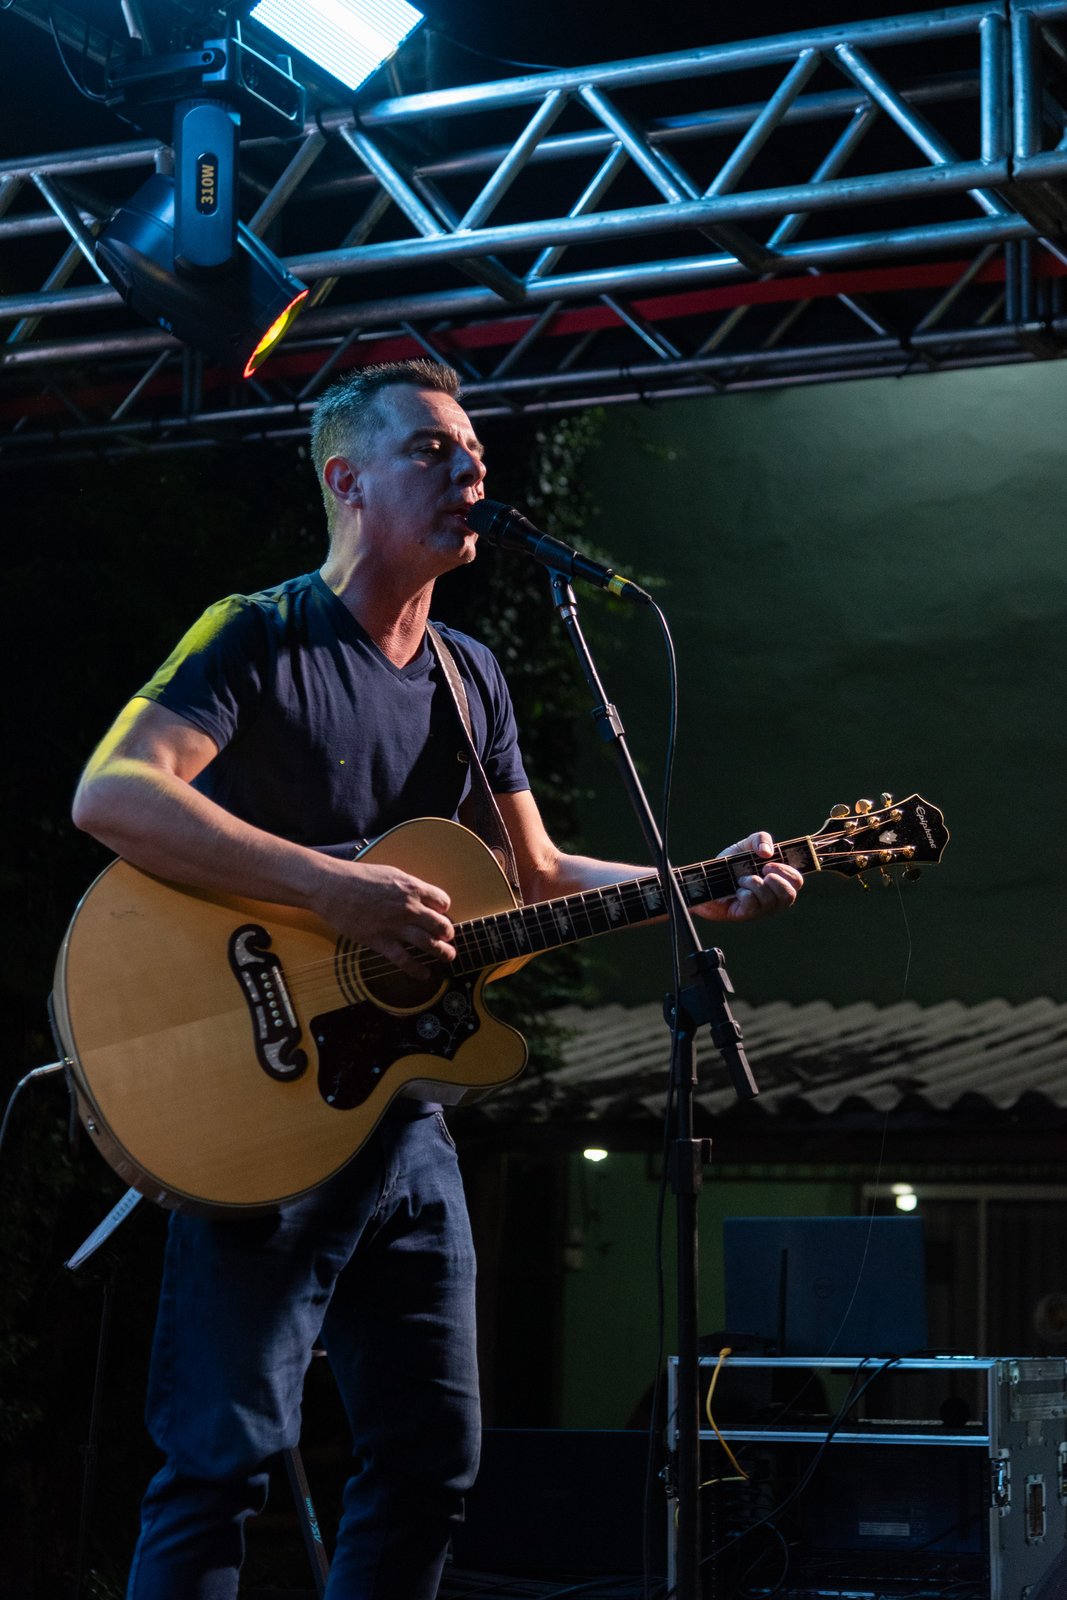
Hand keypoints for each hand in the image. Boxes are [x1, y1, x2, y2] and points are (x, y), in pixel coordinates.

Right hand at [312, 860, 454, 976]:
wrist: (332, 887)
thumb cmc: (358, 877)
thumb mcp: (390, 874)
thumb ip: (407, 887)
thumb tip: (418, 895)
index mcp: (412, 888)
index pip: (442, 902)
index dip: (444, 910)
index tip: (440, 915)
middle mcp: (409, 908)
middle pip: (441, 925)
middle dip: (448, 934)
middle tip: (448, 938)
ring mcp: (396, 926)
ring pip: (429, 944)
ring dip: (443, 953)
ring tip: (448, 957)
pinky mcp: (380, 941)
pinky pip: (404, 959)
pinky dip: (416, 969)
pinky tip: (423, 974)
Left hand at [695, 831, 803, 922]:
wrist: (706, 880)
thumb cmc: (730, 865)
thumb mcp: (745, 846)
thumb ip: (760, 839)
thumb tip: (768, 852)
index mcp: (778, 880)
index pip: (797, 881)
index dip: (787, 872)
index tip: (768, 864)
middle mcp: (774, 897)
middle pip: (789, 895)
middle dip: (775, 881)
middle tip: (760, 871)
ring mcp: (761, 909)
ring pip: (769, 900)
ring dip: (754, 884)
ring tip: (741, 879)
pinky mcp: (746, 915)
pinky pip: (752, 905)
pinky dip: (744, 893)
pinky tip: (736, 890)